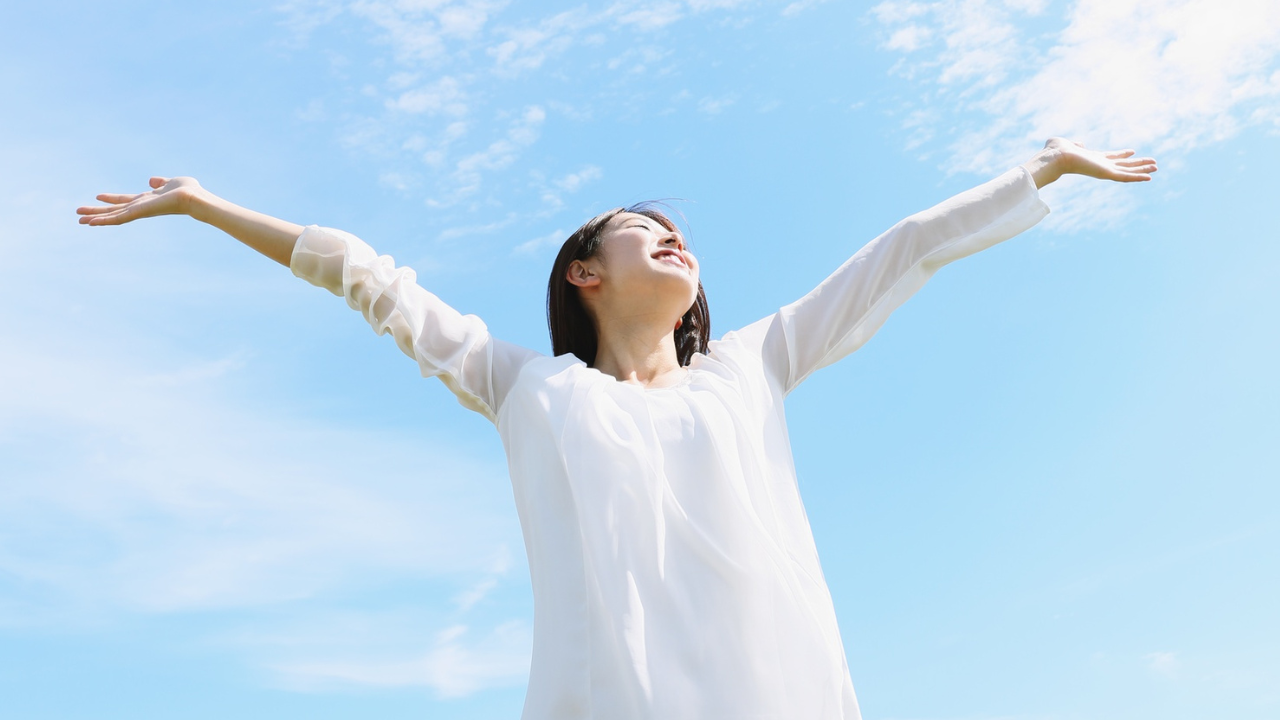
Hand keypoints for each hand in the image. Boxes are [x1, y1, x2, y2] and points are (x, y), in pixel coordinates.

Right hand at [77, 176, 205, 225]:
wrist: (194, 197)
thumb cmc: (188, 191)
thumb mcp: (171, 182)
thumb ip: (161, 182)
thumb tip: (152, 181)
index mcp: (147, 200)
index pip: (125, 200)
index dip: (112, 198)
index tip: (98, 196)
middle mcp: (141, 207)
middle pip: (115, 210)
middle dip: (98, 212)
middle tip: (80, 215)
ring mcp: (140, 211)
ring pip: (114, 216)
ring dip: (96, 218)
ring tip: (80, 220)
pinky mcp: (140, 213)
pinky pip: (119, 218)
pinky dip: (105, 221)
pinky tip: (91, 222)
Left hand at [1023, 138, 1157, 187]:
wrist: (1054, 158)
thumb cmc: (1055, 151)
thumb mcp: (1066, 144)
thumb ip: (1073, 144)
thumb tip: (1077, 144)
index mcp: (1092, 158)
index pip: (1111, 157)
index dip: (1121, 154)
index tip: (1132, 152)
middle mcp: (1100, 166)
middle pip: (1123, 165)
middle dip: (1137, 164)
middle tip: (1152, 163)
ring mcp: (1103, 170)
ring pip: (1127, 172)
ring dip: (1142, 170)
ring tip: (1156, 168)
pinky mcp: (1105, 174)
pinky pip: (1125, 177)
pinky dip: (1137, 177)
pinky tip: (1149, 177)